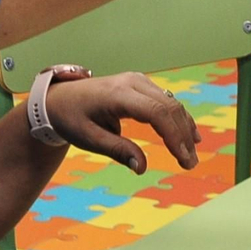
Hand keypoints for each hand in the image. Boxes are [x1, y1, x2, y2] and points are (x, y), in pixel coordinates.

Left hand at [45, 73, 201, 173]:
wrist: (59, 99)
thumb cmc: (72, 119)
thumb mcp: (90, 139)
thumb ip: (118, 151)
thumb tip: (142, 168)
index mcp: (118, 94)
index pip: (156, 112)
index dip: (173, 136)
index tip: (182, 158)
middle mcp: (133, 82)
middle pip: (169, 107)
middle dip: (183, 136)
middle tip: (190, 164)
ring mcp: (138, 81)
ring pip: (171, 103)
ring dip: (184, 129)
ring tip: (190, 156)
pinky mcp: (141, 85)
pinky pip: (165, 101)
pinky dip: (178, 119)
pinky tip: (189, 136)